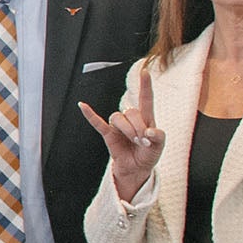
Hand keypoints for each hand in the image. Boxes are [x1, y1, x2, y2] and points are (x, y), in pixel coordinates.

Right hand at [77, 69, 162, 200]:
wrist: (137, 169)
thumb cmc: (148, 155)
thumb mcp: (159, 146)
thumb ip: (158, 137)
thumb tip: (149, 131)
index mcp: (146, 119)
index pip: (146, 99)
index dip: (145, 86)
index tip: (145, 72)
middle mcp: (131, 119)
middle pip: (131, 112)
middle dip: (138, 127)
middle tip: (143, 141)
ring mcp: (118, 126)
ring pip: (118, 118)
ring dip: (127, 129)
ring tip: (134, 141)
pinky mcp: (108, 134)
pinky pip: (97, 122)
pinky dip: (90, 114)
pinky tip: (82, 105)